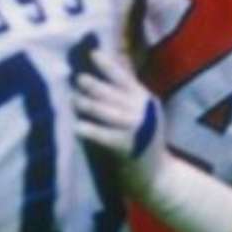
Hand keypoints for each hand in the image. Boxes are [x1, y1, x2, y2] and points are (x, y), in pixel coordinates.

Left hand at [69, 44, 166, 190]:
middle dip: (95, 85)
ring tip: (73, 100)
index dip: (109, 65)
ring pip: (108, 112)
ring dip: (89, 105)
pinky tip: (76, 127)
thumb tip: (112, 62)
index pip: (125, 77)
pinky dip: (90, 131)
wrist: (158, 177)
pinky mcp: (128, 148)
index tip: (93, 54)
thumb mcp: (141, 110)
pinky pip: (105, 136)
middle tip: (78, 79)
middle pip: (114, 94)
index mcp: (145, 99)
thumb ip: (127, 89)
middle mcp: (143, 111)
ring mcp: (137, 130)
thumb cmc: (142, 139)